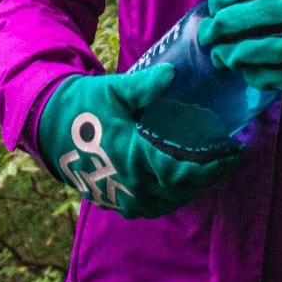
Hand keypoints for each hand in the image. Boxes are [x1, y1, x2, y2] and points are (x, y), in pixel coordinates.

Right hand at [35, 66, 238, 218]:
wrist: (49, 127)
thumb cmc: (85, 106)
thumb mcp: (115, 91)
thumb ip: (146, 86)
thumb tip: (172, 74)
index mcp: (132, 157)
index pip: (181, 171)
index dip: (211, 166)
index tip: (232, 153)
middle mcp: (129, 184)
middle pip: (180, 190)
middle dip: (208, 177)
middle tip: (227, 160)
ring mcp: (120, 197)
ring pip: (167, 203)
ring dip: (191, 190)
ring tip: (209, 172)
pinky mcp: (113, 202)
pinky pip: (150, 208)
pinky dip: (171, 198)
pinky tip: (181, 184)